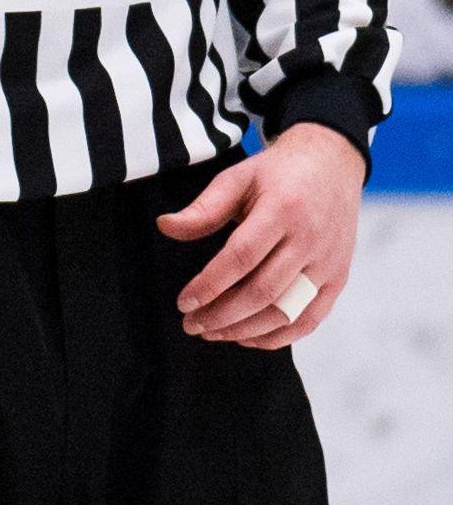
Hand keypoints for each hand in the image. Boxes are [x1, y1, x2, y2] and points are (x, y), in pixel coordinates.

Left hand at [160, 124, 364, 346]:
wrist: (332, 166)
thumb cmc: (277, 174)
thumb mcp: (237, 178)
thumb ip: (204, 208)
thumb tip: (165, 227)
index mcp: (284, 210)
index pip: (242, 257)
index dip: (210, 285)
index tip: (183, 303)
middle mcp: (311, 240)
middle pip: (264, 291)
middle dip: (222, 315)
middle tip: (190, 324)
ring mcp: (329, 263)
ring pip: (287, 311)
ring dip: (245, 330)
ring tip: (211, 332)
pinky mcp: (338, 279)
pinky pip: (310, 319)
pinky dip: (278, 336)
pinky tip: (246, 337)